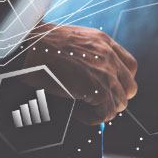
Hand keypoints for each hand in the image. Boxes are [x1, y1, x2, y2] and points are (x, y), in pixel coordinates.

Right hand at [22, 24, 137, 124]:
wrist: (27, 46)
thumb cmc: (40, 44)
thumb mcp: (70, 39)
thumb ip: (87, 52)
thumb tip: (88, 76)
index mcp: (103, 41)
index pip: (130, 66)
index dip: (120, 80)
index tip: (106, 87)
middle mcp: (108, 56)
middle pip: (130, 88)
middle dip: (114, 97)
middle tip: (92, 100)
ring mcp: (105, 73)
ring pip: (120, 104)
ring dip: (102, 109)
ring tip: (81, 106)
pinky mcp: (97, 90)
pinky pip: (105, 114)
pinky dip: (92, 118)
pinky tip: (76, 111)